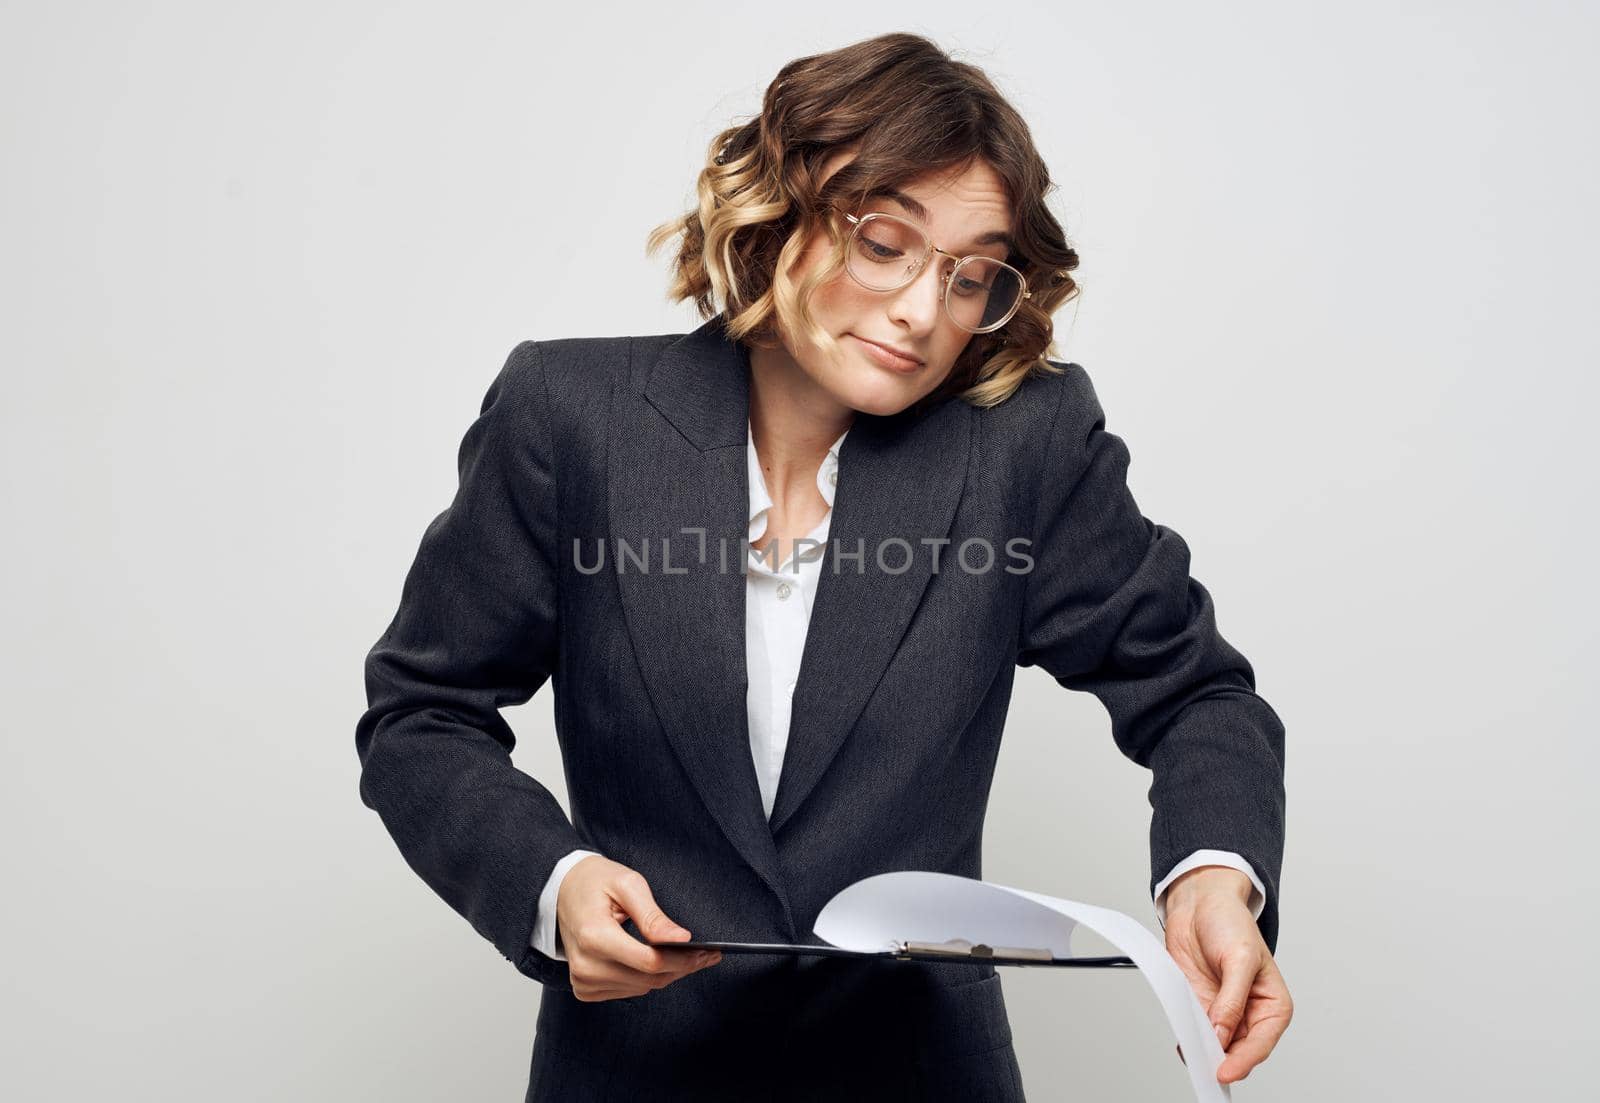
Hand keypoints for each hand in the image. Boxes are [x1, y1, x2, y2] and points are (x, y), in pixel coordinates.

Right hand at [555, 855, 722, 1001]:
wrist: (561, 891)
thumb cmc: (595, 882)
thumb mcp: (627, 885)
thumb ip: (653, 915)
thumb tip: (681, 939)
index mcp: (593, 936)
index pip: (649, 961)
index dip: (683, 960)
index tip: (709, 952)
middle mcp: (584, 965)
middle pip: (648, 979)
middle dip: (682, 967)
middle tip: (708, 954)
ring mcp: (582, 980)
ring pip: (642, 988)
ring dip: (667, 974)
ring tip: (688, 956)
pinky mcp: (584, 989)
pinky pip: (628, 991)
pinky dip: (646, 978)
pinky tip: (657, 961)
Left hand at [1163, 866, 1292, 1083]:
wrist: (1199, 903)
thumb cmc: (1230, 923)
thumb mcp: (1240, 957)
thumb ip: (1233, 998)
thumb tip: (1222, 1034)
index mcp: (1272, 1006)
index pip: (1261, 1043)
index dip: (1243, 1060)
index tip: (1224, 1071)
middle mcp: (1249, 1014)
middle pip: (1237, 1050)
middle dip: (1222, 1060)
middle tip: (1205, 1066)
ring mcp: (1223, 1012)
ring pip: (1215, 1046)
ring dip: (1203, 1051)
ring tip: (1193, 1054)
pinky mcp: (1199, 1005)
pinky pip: (1194, 1030)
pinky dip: (1188, 1039)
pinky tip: (1183, 1043)